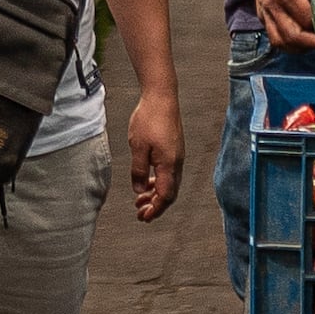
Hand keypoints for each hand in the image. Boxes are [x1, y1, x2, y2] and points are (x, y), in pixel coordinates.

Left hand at [125, 84, 184, 222]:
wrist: (162, 96)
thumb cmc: (150, 118)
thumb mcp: (138, 147)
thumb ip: (138, 171)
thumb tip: (139, 190)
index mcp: (169, 165)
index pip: (165, 196)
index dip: (155, 210)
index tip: (144, 217)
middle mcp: (177, 163)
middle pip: (169, 193)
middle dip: (155, 205)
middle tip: (141, 213)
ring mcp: (177, 156)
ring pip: (169, 183)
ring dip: (155, 194)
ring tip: (140, 199)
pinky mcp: (174, 149)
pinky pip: (168, 173)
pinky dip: (158, 182)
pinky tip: (147, 181)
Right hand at [248, 0, 314, 58]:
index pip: (306, 19)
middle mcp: (272, 6)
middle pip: (292, 36)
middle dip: (311, 44)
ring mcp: (265, 13)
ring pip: (280, 42)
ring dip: (298, 47)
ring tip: (312, 42)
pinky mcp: (262, 17)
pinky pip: (274, 38)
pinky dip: (287, 44)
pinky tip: (299, 39)